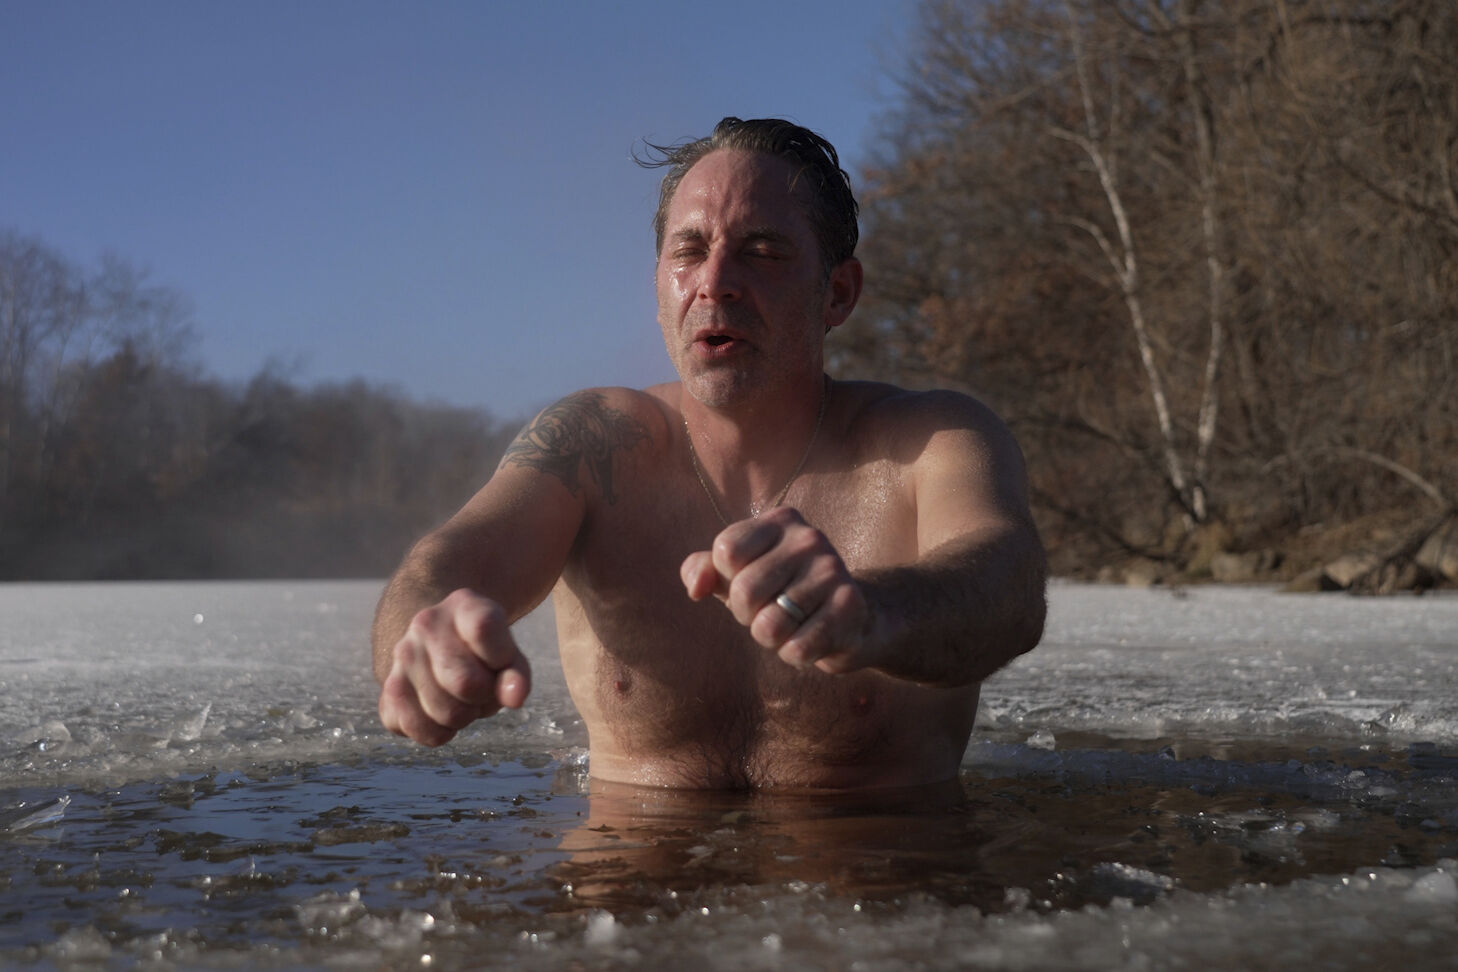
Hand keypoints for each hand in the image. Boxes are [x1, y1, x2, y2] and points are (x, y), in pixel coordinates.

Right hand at [378, 588, 531, 745]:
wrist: (438, 640)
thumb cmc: (482, 649)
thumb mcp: (506, 651)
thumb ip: (516, 673)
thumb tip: (514, 699)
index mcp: (462, 605)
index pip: (484, 628)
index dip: (502, 657)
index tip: (502, 661)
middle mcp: (425, 626)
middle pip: (465, 683)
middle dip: (484, 696)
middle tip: (483, 687)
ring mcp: (401, 657)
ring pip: (445, 713)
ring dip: (465, 717)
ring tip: (464, 698)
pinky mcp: (388, 690)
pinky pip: (419, 729)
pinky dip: (440, 732)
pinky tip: (442, 712)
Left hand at [680, 506, 872, 672]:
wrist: (853, 619)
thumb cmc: (783, 592)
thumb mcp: (739, 574)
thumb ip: (704, 570)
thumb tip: (696, 588)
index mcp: (781, 520)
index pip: (726, 551)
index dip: (727, 580)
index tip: (749, 582)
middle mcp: (809, 538)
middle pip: (743, 590)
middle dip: (747, 615)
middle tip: (770, 611)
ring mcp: (833, 571)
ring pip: (768, 625)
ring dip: (771, 638)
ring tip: (792, 625)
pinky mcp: (850, 608)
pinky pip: (796, 648)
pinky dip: (793, 654)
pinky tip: (811, 639)